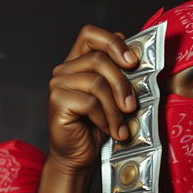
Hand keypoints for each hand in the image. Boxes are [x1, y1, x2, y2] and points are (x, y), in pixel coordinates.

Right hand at [48, 25, 137, 171]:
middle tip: (132, 106)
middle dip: (122, 83)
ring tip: (120, 126)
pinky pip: (89, 102)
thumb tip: (135, 55)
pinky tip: (107, 130)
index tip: (133, 62)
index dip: (112, 42)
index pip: (90, 35)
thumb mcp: (113, 97)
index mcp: (77, 63)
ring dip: (114, 107)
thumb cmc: (95, 129)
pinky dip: (104, 118)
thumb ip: (119, 74)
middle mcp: (64, 70)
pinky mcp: (57, 101)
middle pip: (99, 59)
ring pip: (96, 82)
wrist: (78, 158)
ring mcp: (58, 85)